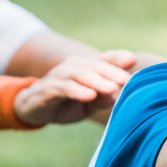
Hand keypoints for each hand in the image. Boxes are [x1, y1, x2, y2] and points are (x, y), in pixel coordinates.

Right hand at [11, 54, 135, 126]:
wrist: (33, 108)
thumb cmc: (65, 104)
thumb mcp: (87, 105)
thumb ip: (101, 100)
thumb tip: (115, 97)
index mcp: (86, 67)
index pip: (104, 59)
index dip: (118, 58)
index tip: (133, 59)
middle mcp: (74, 66)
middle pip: (95, 65)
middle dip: (112, 72)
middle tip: (126, 81)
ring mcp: (60, 75)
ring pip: (81, 74)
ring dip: (97, 81)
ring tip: (112, 88)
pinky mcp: (49, 88)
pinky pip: (65, 88)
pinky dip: (78, 91)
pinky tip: (89, 96)